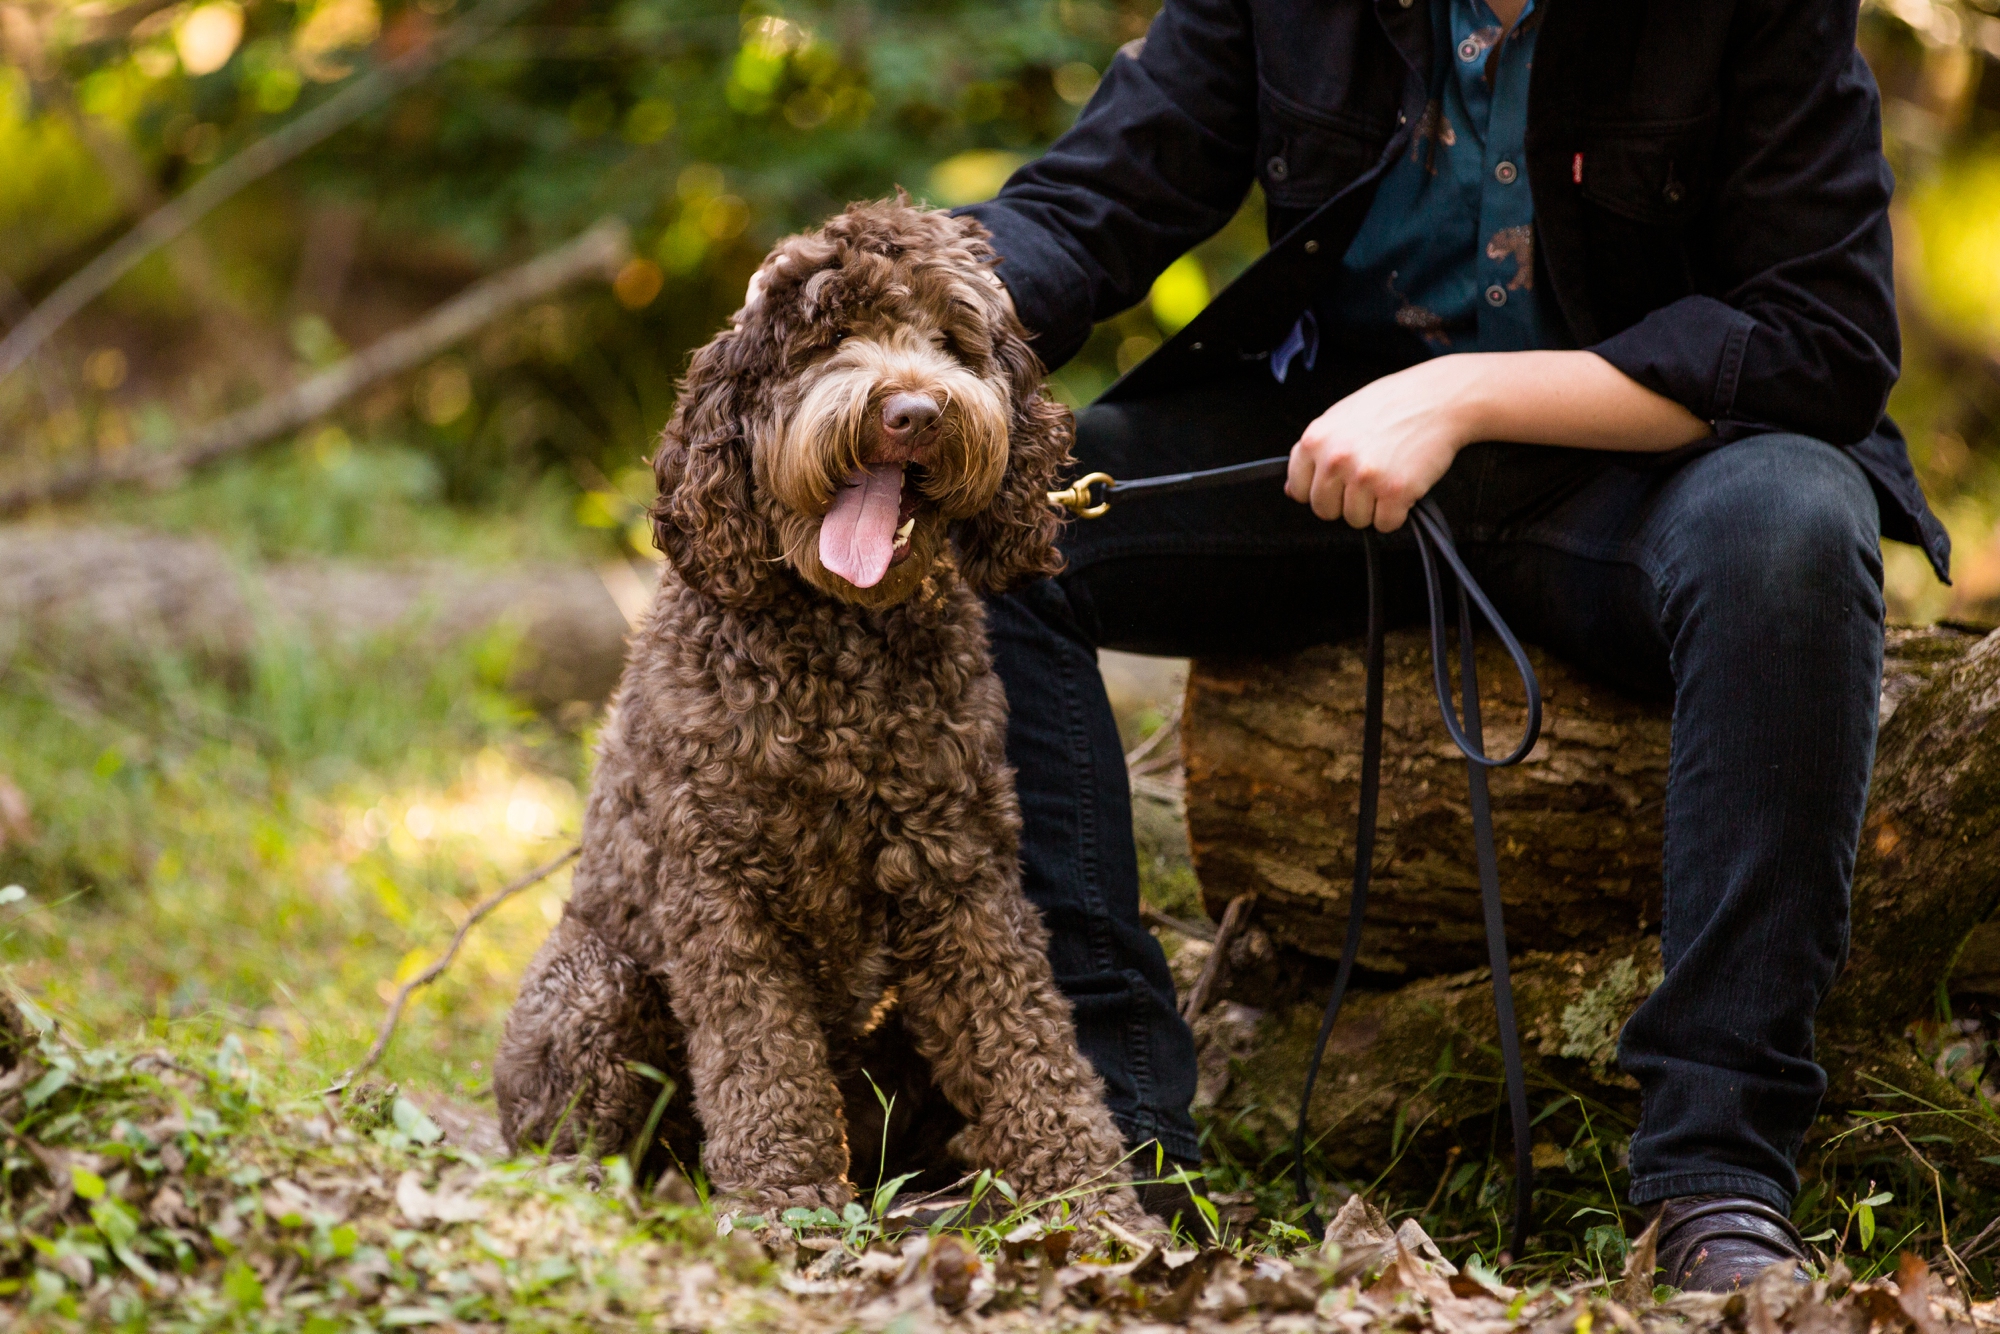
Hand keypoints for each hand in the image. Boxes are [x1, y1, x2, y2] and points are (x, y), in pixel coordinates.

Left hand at [1285, 357, 1483, 531]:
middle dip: (1344, 502)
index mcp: (1315, 440)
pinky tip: (1403, 486)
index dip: (1320, 489)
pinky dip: (1397, 513)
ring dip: (1373, 507)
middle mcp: (1335, 459)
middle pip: (1325, 510)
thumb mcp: (1340, 418)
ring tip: (1388, 476)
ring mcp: (1365, 477)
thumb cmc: (1391, 405)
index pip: (1299, 490)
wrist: (1439, 398)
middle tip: (1367, 479)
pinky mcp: (1395, 492)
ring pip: (1356, 520)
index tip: (1338, 482)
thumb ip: (1314, 452)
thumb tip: (1291, 491)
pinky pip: (1386, 524)